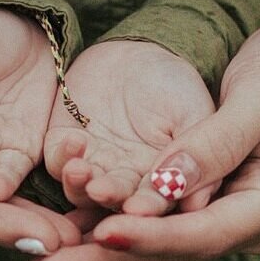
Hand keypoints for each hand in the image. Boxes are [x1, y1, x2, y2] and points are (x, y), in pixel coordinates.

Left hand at [19, 15, 259, 260]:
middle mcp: (253, 216)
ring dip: (100, 253)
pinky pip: (159, 215)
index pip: (202, 233)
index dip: (148, 236)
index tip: (96, 235)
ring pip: (160, 240)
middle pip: (172, 250)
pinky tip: (68, 232)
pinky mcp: (212, 191)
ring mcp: (232, 207)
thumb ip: (217, 141)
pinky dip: (114, 224)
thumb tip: (166, 184)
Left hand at [42, 40, 213, 214]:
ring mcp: (95, 166)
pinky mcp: (64, 146)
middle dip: (108, 198)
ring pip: (80, 191)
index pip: (154, 205)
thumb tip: (198, 206)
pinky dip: (63, 157)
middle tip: (101, 191)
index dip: (147, 210)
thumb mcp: (195, 115)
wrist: (139, 51)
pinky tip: (75, 140)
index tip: (138, 208)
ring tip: (79, 170)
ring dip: (79, 186)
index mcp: (161, 182)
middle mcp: (126, 182)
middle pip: (114, 204)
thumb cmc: (176, 84)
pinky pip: (57, 161)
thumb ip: (202, 155)